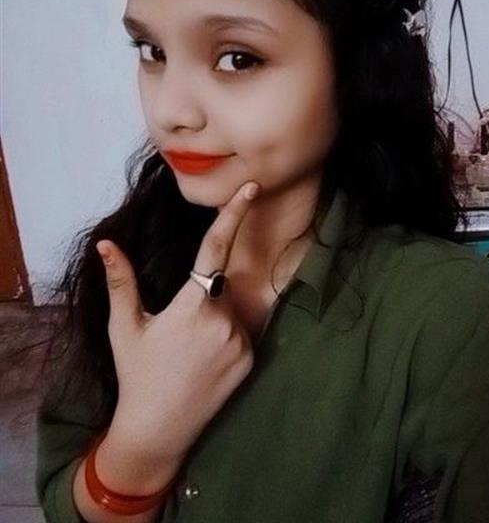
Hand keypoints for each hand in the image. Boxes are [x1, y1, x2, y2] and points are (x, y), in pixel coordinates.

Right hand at [95, 181, 260, 461]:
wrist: (159, 428)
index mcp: (192, 305)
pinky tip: (206, 362)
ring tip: (191, 350)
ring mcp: (242, 342)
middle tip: (181, 330)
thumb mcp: (124, 327)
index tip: (250, 189)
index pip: (215, 249)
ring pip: (232, 311)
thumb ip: (121, 282)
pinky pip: (243, 333)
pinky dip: (227, 337)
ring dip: (215, 318)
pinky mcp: (252, 360)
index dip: (233, 215)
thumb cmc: (137, 373)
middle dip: (203, 296)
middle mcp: (224, 320)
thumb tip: (107, 244)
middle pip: (220, 286)